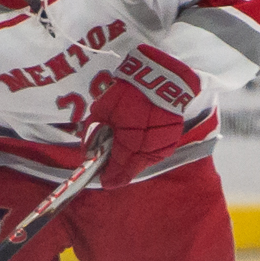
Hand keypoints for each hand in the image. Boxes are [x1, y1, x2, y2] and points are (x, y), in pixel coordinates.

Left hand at [83, 44, 196, 187]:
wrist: (161, 79)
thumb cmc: (128, 93)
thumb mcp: (102, 111)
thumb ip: (91, 135)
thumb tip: (87, 154)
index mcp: (129, 144)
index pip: (118, 170)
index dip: (109, 177)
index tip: (103, 181)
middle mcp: (147, 151)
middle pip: (131, 170)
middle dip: (120, 171)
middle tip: (111, 170)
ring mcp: (162, 148)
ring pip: (143, 163)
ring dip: (133, 161)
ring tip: (124, 153)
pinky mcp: (172, 142)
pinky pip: (155, 154)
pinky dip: (145, 152)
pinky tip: (138, 145)